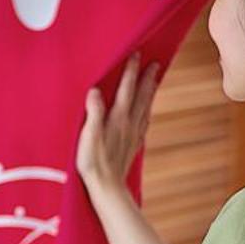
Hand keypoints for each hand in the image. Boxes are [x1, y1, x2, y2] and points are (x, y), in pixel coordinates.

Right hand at [76, 46, 163, 190]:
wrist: (108, 188)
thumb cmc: (93, 163)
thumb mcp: (88, 137)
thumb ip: (93, 112)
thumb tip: (94, 91)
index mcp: (117, 119)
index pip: (126, 89)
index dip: (131, 71)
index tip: (137, 54)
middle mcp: (129, 124)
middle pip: (141, 96)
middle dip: (148, 78)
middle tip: (156, 63)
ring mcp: (133, 135)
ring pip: (146, 108)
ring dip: (150, 92)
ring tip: (155, 81)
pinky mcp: (133, 145)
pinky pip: (144, 122)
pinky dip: (147, 111)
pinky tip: (147, 111)